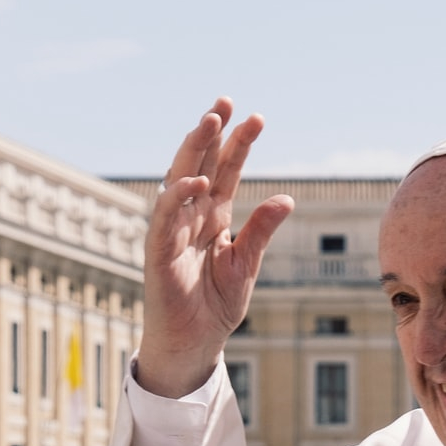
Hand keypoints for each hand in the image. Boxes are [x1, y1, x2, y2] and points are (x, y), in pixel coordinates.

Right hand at [138, 98, 294, 398]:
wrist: (195, 343)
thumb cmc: (216, 306)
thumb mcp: (246, 264)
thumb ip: (262, 231)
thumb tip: (287, 198)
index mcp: (215, 218)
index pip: (227, 171)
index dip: (238, 144)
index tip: (256, 118)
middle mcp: (192, 217)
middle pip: (201, 164)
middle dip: (212, 133)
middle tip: (226, 102)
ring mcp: (173, 231)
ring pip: (180, 180)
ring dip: (194, 151)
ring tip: (210, 121)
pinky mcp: (159, 252)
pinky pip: (166, 219)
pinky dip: (178, 198)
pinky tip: (197, 180)